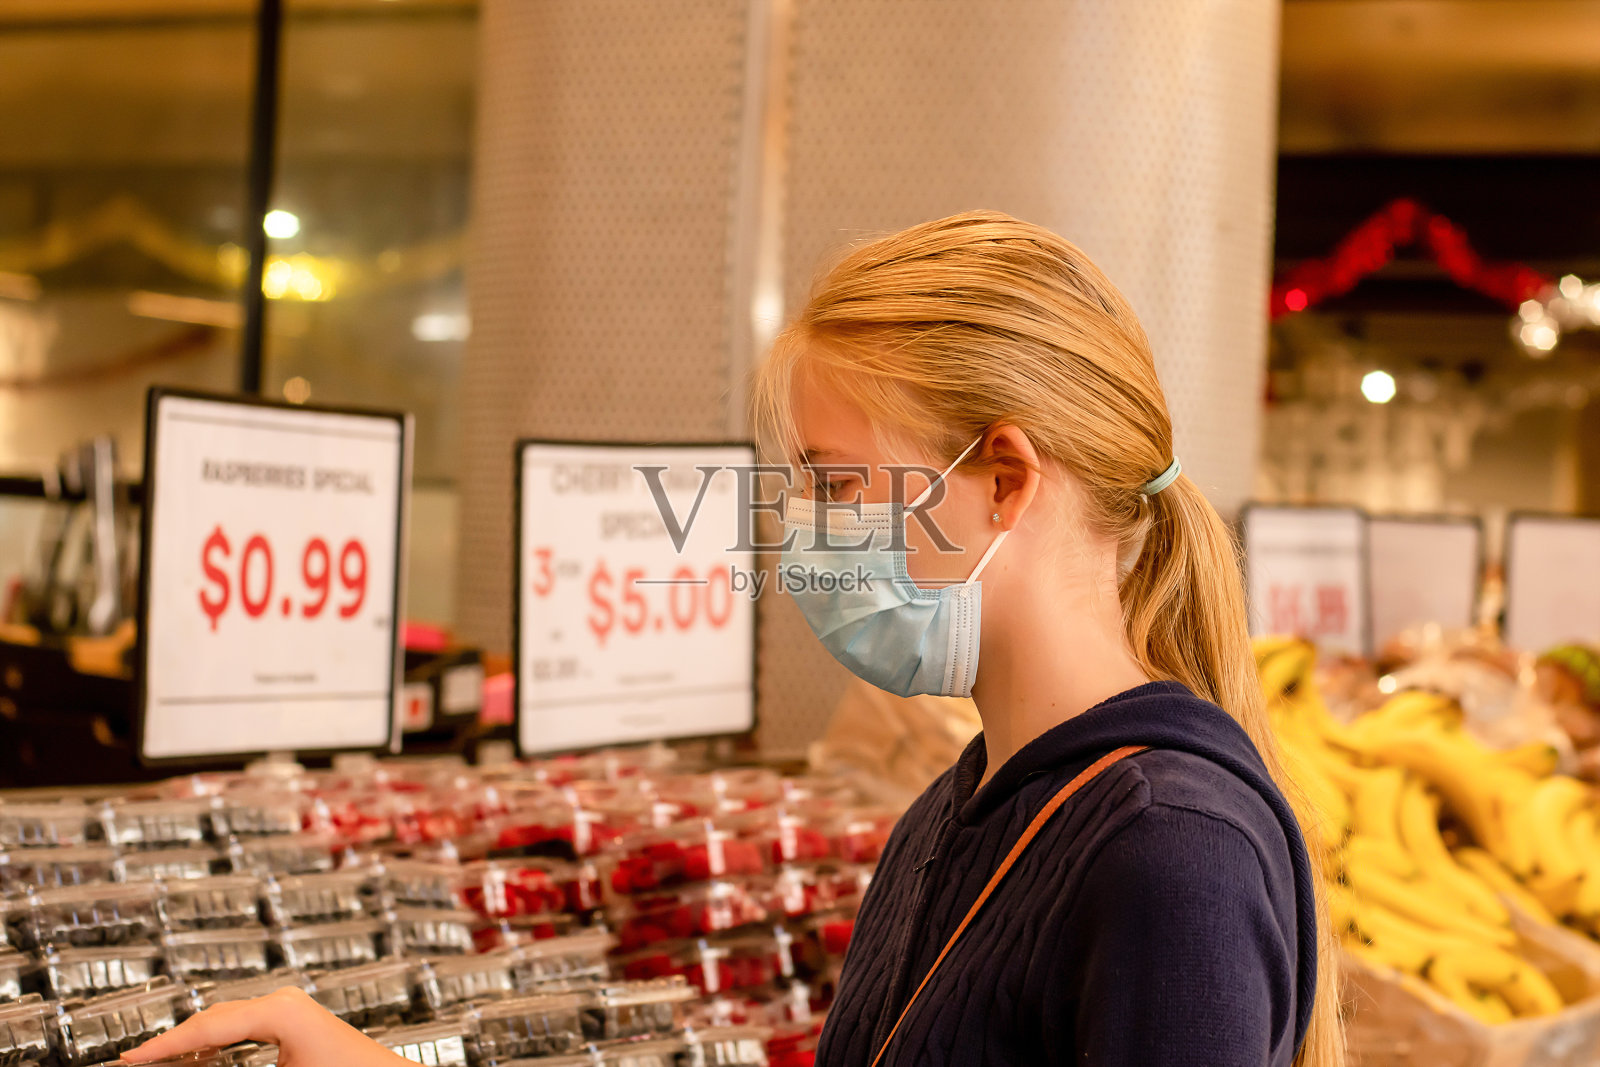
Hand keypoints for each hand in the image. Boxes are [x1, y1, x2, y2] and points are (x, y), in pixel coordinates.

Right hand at [122, 987, 409, 1066]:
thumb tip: (191, 1064)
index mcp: (280, 1011)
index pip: (206, 1025)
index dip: (163, 1044)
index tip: (130, 1057)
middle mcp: (284, 1001)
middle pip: (211, 1018)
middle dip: (171, 1042)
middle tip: (134, 1058)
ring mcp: (289, 1008)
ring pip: (223, 1021)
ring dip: (190, 1042)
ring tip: (155, 1058)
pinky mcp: (291, 1022)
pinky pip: (240, 1027)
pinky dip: (213, 1042)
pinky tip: (195, 1058)